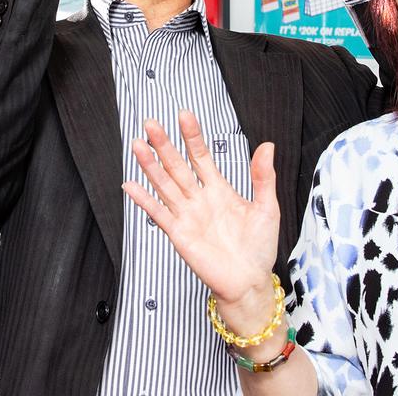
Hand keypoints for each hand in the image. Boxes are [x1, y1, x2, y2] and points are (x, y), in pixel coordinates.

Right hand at [123, 111, 279, 306]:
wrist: (250, 281)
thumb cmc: (259, 248)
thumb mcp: (267, 207)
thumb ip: (263, 177)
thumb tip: (267, 145)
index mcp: (219, 190)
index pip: (201, 156)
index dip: (192, 136)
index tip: (184, 115)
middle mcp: (199, 199)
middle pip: (177, 166)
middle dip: (164, 145)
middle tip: (151, 123)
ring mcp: (187, 215)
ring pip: (165, 185)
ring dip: (151, 166)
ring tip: (138, 145)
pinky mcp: (179, 234)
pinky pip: (159, 214)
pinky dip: (144, 201)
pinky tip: (131, 186)